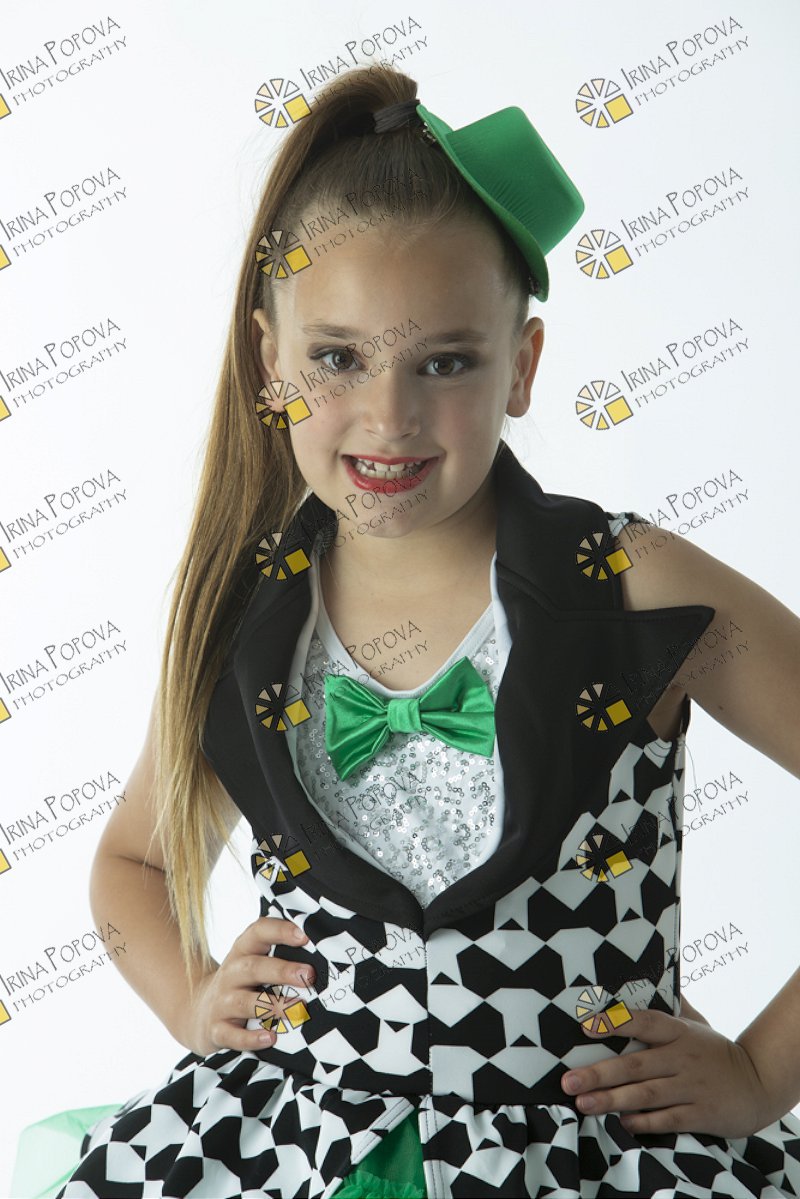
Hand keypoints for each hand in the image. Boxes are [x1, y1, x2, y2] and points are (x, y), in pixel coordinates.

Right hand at [186, 916, 313, 1056]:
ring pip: (246, 1002)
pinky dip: (250, 1038)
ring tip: (299, 1008)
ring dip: (273, 1005)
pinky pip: (232, 1035)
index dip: (280, 931)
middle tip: (308, 976)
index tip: (304, 936)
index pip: (258, 932)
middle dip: (282, 971)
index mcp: (242, 951)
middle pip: (254, 968)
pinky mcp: (216, 1029)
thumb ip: (279, 953)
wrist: (196, 1012)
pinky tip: (270, 1038)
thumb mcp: (252, 962)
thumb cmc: (240, 983)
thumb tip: (325, 953)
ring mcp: (222, 1002)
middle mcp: (231, 973)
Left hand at [560, 1005, 777, 1137]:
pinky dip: (643, 1122)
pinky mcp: (700, 1114)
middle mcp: (682, 1058)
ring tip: (583, 1103)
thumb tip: (653, 971)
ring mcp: (691, 1087)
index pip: (644, 1022)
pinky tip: (622, 1121)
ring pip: (646, 1094)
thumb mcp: (697, 1023)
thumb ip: (672, 1004)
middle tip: (569, 1080)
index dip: (615, 1023)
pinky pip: (667, 1119)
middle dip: (599, 1073)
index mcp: (679, 1032)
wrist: (756, 1084)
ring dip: (611, 1100)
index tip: (585, 1026)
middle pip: (635, 1065)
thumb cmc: (715, 1051)